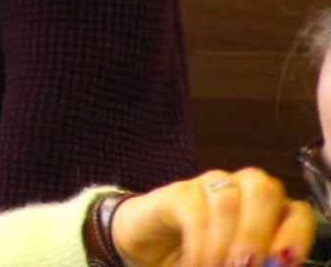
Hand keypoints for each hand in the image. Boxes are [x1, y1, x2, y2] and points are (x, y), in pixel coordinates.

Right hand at [111, 167, 316, 266]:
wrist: (150, 249)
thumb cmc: (198, 258)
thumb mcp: (233, 265)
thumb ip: (256, 263)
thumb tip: (269, 264)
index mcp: (267, 211)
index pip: (295, 211)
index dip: (294, 235)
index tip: (283, 262)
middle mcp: (241, 190)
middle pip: (264, 191)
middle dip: (258, 234)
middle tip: (246, 266)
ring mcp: (208, 186)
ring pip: (228, 202)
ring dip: (224, 245)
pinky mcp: (176, 192)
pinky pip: (194, 213)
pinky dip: (198, 246)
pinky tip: (195, 265)